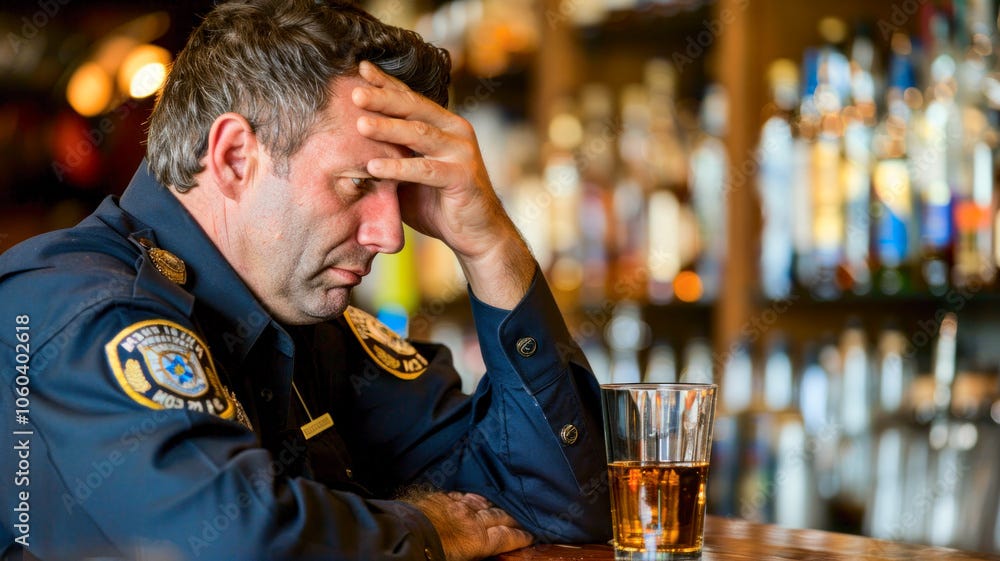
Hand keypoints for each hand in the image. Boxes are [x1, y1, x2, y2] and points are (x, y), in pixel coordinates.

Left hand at [352, 61, 534, 308]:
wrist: (476, 234)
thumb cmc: (439, 204)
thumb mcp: (409, 176)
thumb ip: (390, 157)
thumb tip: (347, 147)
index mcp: (443, 125)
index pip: (411, 98)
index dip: (387, 83)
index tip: (360, 69)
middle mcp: (456, 131)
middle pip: (414, 108)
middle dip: (383, 98)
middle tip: (355, 93)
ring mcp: (462, 152)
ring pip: (420, 134)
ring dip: (388, 128)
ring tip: (360, 124)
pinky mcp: (464, 177)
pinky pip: (426, 170)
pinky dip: (399, 168)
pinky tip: (374, 166)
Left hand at [402, 490, 533, 560]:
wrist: (402, 532)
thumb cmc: (430, 554)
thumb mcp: (458, 560)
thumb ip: (474, 552)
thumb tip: (482, 550)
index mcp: (478, 540)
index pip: (506, 537)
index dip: (521, 536)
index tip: (530, 534)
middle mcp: (472, 520)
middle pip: (499, 517)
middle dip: (513, 518)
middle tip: (522, 519)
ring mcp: (457, 505)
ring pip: (483, 503)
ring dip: (495, 505)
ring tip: (504, 507)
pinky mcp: (442, 497)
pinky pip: (464, 495)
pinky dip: (474, 498)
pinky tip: (477, 498)